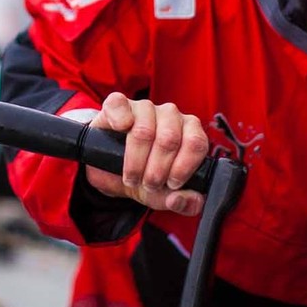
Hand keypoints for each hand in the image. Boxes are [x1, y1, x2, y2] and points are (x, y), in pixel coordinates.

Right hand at [85, 92, 207, 215]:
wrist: (111, 172)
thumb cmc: (144, 177)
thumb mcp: (164, 196)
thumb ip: (183, 202)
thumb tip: (181, 199)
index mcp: (189, 132)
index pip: (196, 143)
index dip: (183, 167)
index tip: (171, 184)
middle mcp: (170, 115)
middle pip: (169, 139)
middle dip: (157, 170)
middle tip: (148, 184)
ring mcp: (145, 107)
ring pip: (145, 130)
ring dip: (136, 160)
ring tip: (131, 175)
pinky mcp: (118, 104)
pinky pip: (120, 104)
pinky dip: (119, 119)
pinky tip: (119, 130)